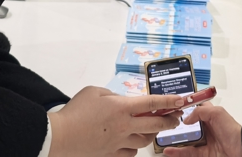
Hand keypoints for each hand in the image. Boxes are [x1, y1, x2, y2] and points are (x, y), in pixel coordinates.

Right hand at [49, 86, 182, 156]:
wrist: (60, 136)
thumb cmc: (74, 112)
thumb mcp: (94, 92)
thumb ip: (112, 95)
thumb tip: (121, 101)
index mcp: (121, 107)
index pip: (152, 103)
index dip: (169, 101)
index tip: (181, 100)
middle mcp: (124, 126)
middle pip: (155, 126)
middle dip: (169, 121)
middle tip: (175, 118)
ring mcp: (119, 143)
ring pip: (145, 141)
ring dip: (151, 134)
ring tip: (152, 129)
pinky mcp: (111, 154)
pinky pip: (130, 153)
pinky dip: (134, 147)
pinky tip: (131, 142)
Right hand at [163, 104, 241, 156]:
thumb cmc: (233, 131)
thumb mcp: (217, 113)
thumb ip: (200, 112)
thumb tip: (187, 119)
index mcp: (211, 116)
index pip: (196, 108)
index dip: (186, 107)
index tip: (174, 106)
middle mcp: (207, 128)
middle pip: (188, 126)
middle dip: (177, 125)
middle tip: (165, 124)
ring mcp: (204, 142)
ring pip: (186, 140)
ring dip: (174, 140)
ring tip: (162, 139)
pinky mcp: (203, 154)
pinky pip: (188, 153)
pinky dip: (177, 153)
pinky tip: (169, 151)